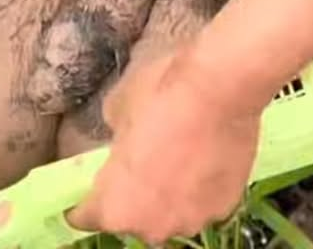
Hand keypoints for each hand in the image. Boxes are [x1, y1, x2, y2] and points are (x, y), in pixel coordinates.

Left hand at [68, 49, 260, 242]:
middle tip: (140, 161)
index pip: (88, 217)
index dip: (87, 202)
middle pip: (133, 218)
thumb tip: (123, 138)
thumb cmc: (159, 95)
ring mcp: (192, 220)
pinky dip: (200, 187)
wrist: (219, 86)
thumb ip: (113, 136)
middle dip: (132, 195)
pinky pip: (202, 201)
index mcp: (116, 207)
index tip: (89, 191)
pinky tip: (204, 156)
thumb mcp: (116, 106)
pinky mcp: (225, 207)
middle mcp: (152, 227)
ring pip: (171, 213)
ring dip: (168, 194)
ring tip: (178, 156)